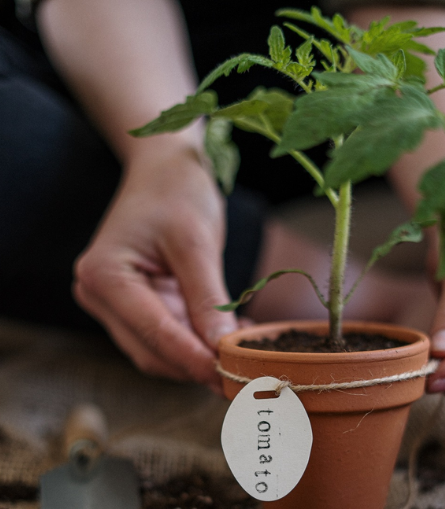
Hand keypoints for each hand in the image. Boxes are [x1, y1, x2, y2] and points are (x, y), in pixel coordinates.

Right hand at [73, 144, 236, 391]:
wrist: (164, 169)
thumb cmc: (176, 191)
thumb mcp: (196, 242)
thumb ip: (207, 298)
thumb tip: (222, 349)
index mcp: (104, 275)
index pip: (153, 332)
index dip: (194, 359)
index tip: (230, 377)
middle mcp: (99, 294)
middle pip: (151, 349)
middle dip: (196, 364)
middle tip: (243, 373)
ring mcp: (115, 302)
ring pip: (158, 349)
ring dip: (199, 356)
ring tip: (241, 349)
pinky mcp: (135, 303)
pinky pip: (166, 334)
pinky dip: (196, 341)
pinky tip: (228, 333)